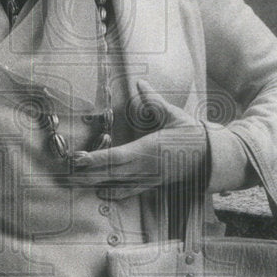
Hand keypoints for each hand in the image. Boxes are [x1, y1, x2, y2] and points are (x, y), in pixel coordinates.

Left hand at [69, 80, 207, 199]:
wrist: (211, 158)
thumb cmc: (192, 135)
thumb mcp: (173, 115)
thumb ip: (153, 100)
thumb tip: (140, 82)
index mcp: (147, 149)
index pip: (115, 156)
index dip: (95, 159)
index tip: (77, 158)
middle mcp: (144, 167)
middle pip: (109, 174)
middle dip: (86, 174)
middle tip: (65, 174)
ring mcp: (148, 178)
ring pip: (116, 184)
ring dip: (94, 184)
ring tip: (75, 184)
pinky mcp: (153, 183)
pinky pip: (130, 191)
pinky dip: (114, 193)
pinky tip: (101, 194)